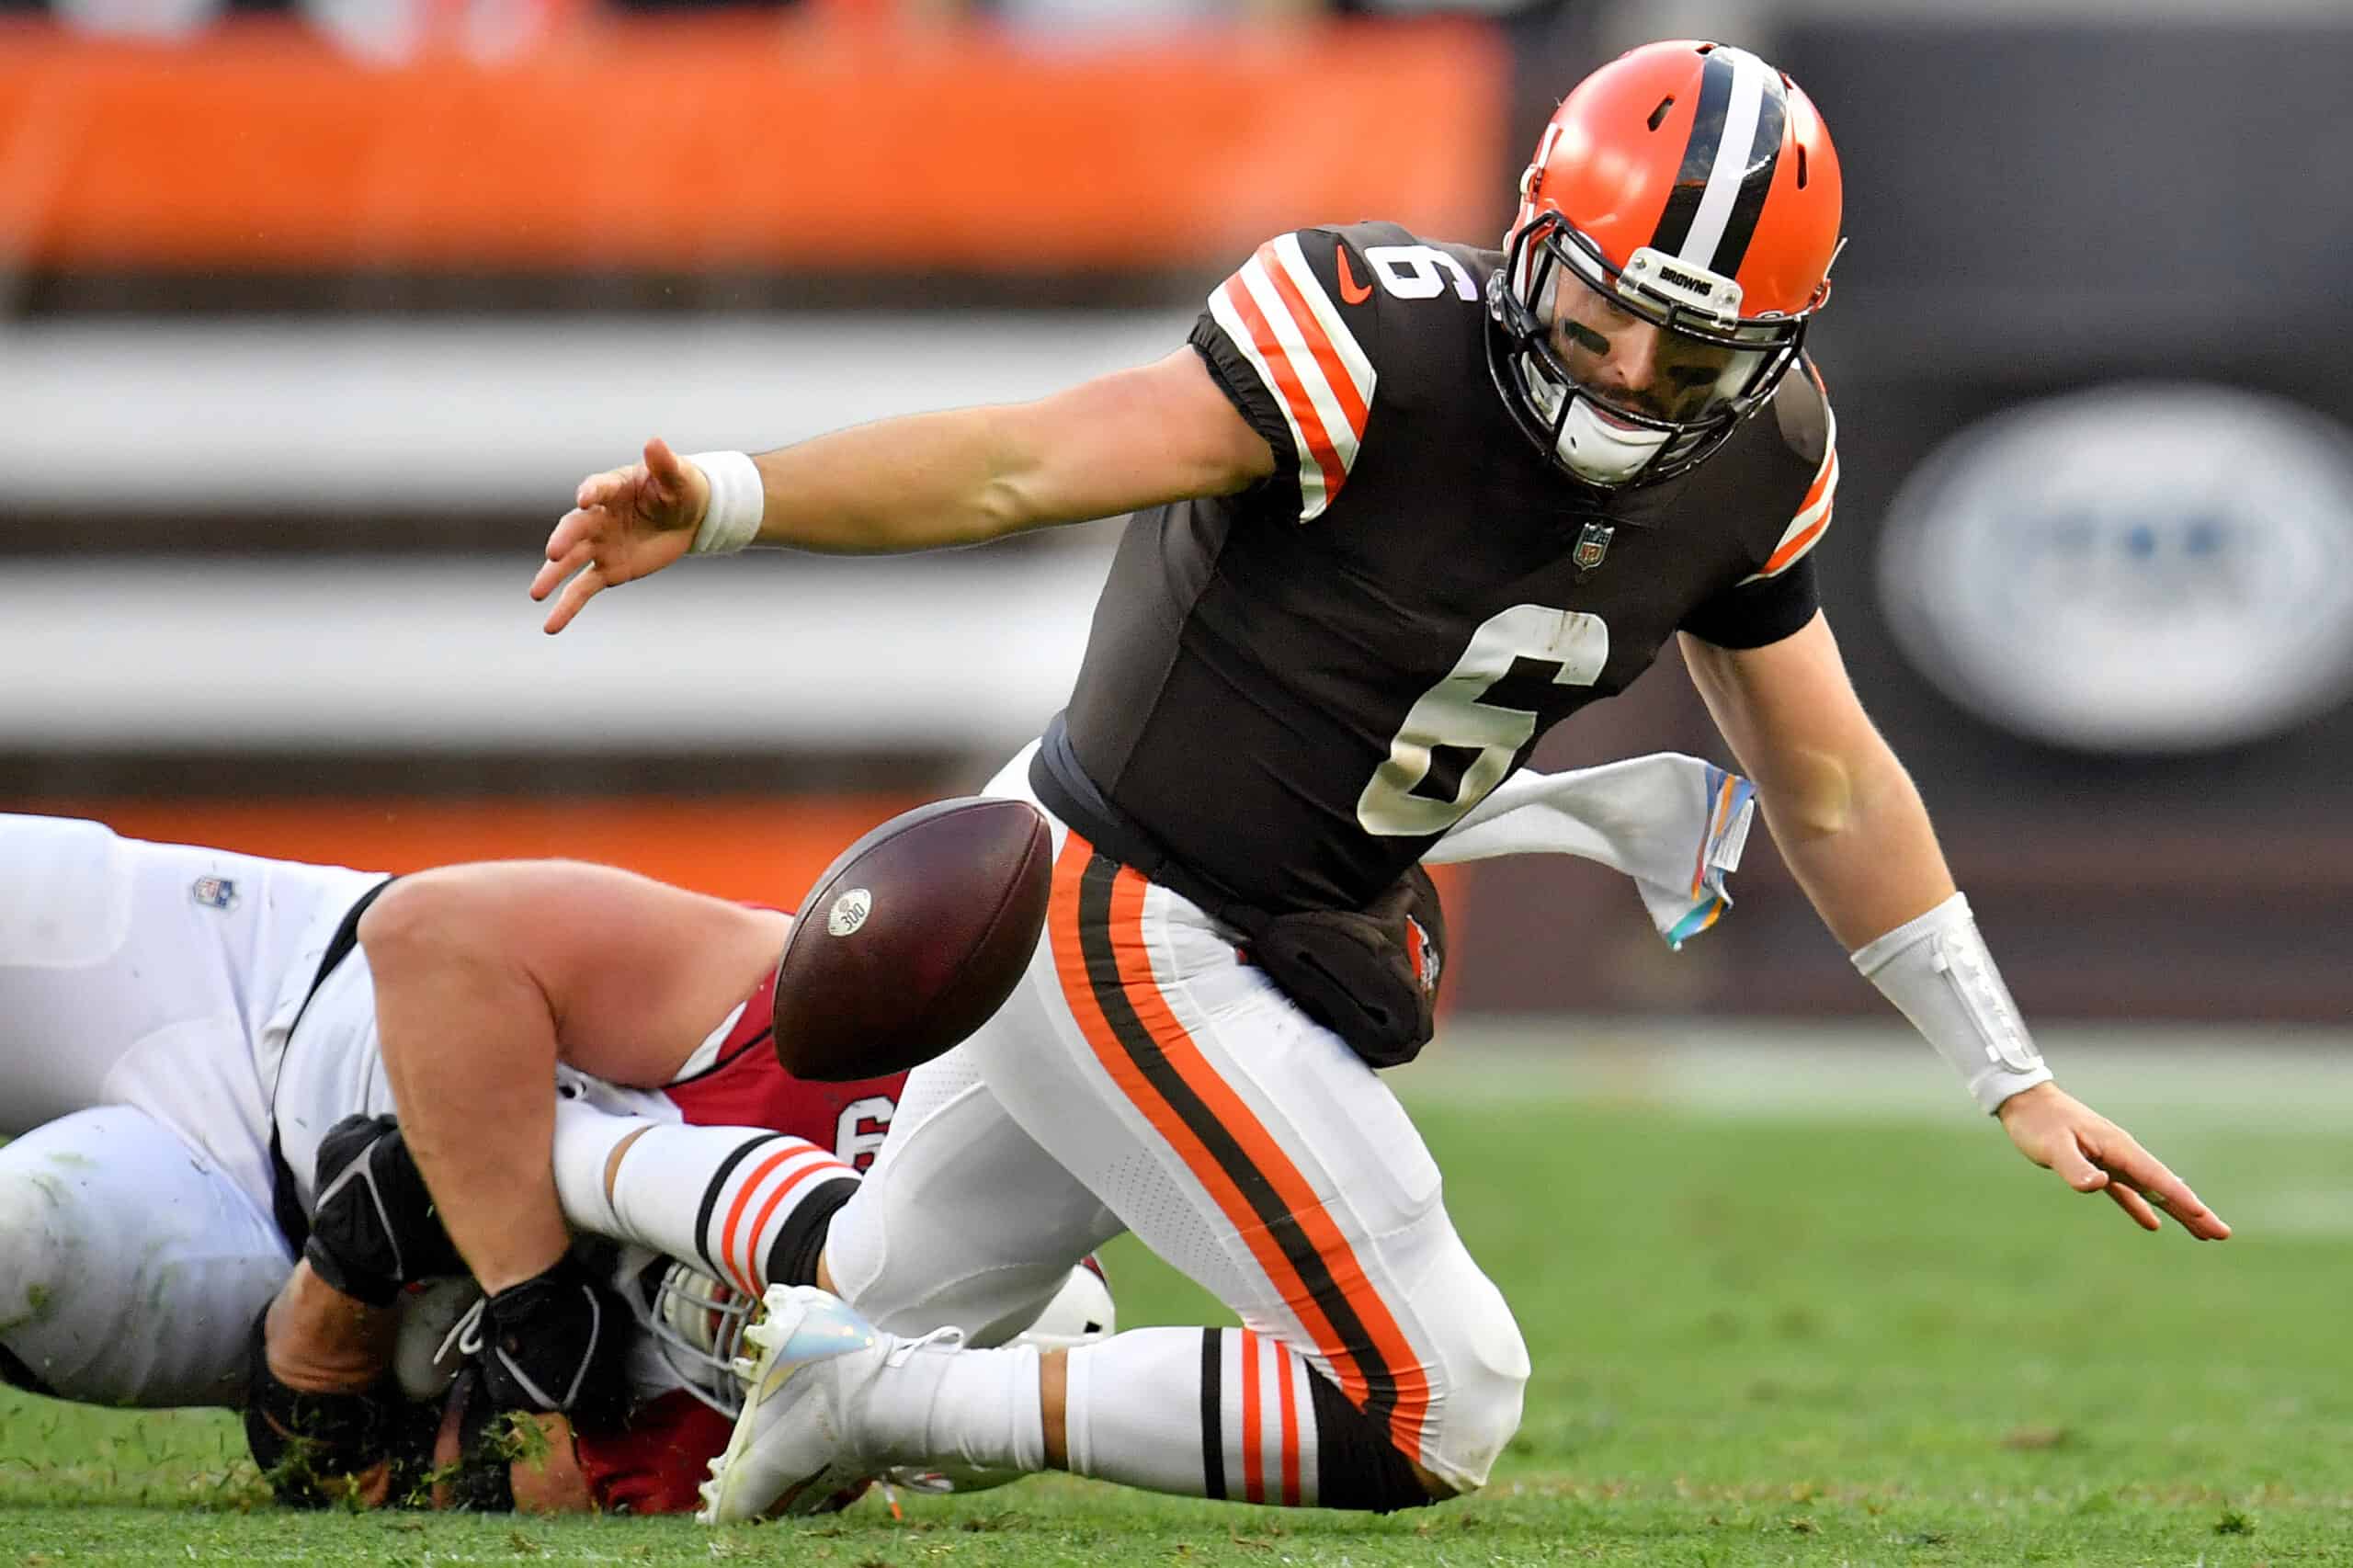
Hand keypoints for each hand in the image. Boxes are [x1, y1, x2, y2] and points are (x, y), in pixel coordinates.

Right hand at [531, 437, 709, 633]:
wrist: (688, 516)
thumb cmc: (680, 489)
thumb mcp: (677, 478)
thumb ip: (664, 464)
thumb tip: (655, 442)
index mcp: (611, 489)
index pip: (596, 488)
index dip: (591, 492)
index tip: (584, 498)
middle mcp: (597, 517)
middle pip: (575, 528)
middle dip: (564, 539)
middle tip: (553, 552)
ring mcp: (599, 545)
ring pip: (570, 562)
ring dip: (552, 576)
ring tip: (536, 593)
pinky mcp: (607, 570)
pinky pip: (582, 590)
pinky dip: (566, 607)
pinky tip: (551, 626)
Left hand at [1995, 1081, 2229, 1238]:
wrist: (2024, 1101)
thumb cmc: (2037, 1122)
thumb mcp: (2053, 1146)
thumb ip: (2075, 1166)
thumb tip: (2100, 1185)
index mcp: (2118, 1148)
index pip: (2157, 1179)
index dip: (2182, 1200)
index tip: (2206, 1218)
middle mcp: (2122, 1154)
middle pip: (2165, 1187)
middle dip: (2193, 1211)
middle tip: (2221, 1234)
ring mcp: (2112, 1159)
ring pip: (2151, 1190)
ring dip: (2176, 1210)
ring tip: (2202, 1232)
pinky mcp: (2097, 1165)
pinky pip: (2126, 1190)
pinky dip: (2141, 1206)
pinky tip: (2153, 1223)